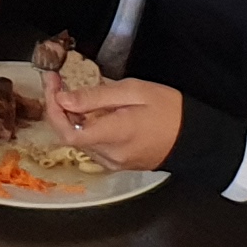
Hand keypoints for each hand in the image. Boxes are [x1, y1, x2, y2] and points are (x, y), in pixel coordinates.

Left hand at [46, 77, 183, 171]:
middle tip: (58, 82)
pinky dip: (84, 126)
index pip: (67, 132)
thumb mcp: (134, 91)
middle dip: (58, 108)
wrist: (193, 136)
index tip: (53, 83)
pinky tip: (89, 109)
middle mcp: (110, 155)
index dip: (53, 108)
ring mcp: (113, 163)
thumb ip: (96, 96)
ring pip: (78, 141)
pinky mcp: (117, 164)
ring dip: (70, 117)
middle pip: (69, 135)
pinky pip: (91, 145)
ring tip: (72, 91)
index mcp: (114, 135)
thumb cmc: (168, 109)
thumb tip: (63, 99)